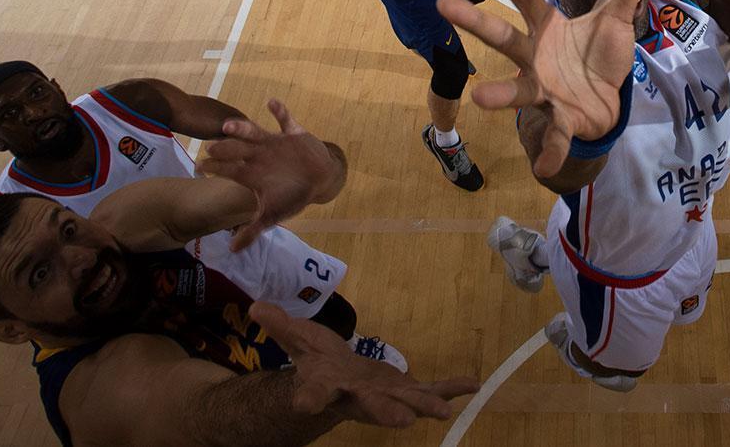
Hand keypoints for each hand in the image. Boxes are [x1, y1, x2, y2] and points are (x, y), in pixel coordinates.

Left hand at [200, 100, 345, 250]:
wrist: (319, 179)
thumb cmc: (293, 195)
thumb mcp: (272, 215)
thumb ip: (252, 230)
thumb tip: (231, 252)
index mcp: (252, 173)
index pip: (229, 170)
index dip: (215, 168)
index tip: (200, 167)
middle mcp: (259, 155)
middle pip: (237, 149)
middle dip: (225, 148)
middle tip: (211, 147)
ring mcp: (275, 143)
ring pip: (255, 133)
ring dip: (243, 128)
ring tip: (229, 124)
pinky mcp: (294, 134)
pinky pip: (287, 120)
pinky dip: (280, 112)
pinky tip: (272, 103)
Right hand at [251, 301, 476, 427]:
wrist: (336, 383)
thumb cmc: (316, 363)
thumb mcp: (296, 341)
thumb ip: (280, 326)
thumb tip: (256, 306)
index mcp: (326, 386)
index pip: (314, 393)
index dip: (310, 398)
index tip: (304, 402)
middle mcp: (357, 398)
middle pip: (370, 406)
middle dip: (385, 413)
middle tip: (401, 423)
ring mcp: (384, 397)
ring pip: (405, 403)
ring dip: (424, 406)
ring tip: (443, 413)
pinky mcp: (404, 391)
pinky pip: (430, 390)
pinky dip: (451, 388)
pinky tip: (473, 385)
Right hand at [438, 0, 660, 175]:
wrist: (606, 101)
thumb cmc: (599, 53)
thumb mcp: (619, 13)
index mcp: (547, 26)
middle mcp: (535, 55)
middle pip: (504, 36)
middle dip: (474, 21)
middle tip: (442, 3)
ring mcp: (542, 88)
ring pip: (518, 89)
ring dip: (500, 94)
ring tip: (479, 98)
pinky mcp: (559, 118)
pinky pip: (554, 134)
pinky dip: (552, 150)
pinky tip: (547, 167)